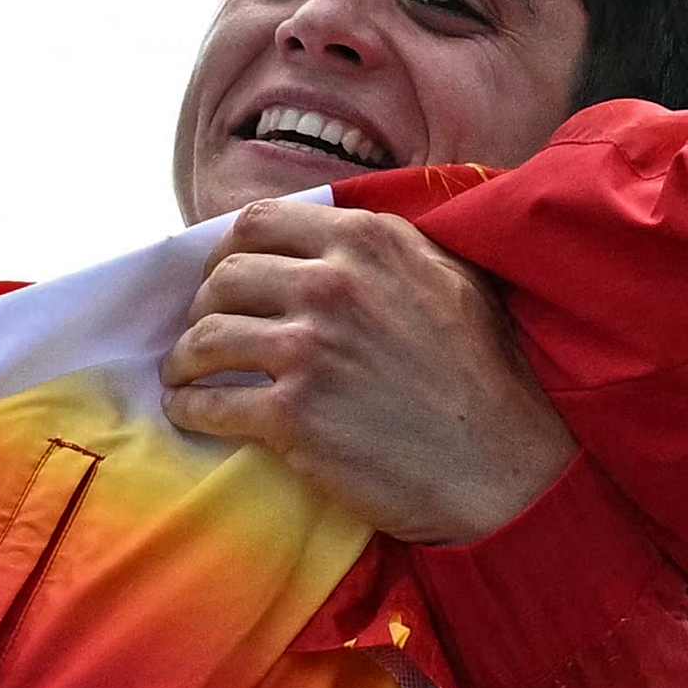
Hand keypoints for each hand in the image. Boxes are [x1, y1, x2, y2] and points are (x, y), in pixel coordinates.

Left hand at [163, 197, 576, 544]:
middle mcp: (330, 285)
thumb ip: (387, 245)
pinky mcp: (292, 416)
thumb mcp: (451, 276)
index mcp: (365, 241)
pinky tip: (191, 413)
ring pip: (206, 338)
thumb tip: (331, 231)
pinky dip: (190, 409)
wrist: (502, 464)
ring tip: (186, 375)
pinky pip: (211, 404)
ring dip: (186, 359)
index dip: (228, 251)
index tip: (224, 278)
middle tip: (204, 331)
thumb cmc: (485, 372)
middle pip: (223, 278)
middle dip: (202, 305)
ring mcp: (307, 350)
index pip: (257, 223)